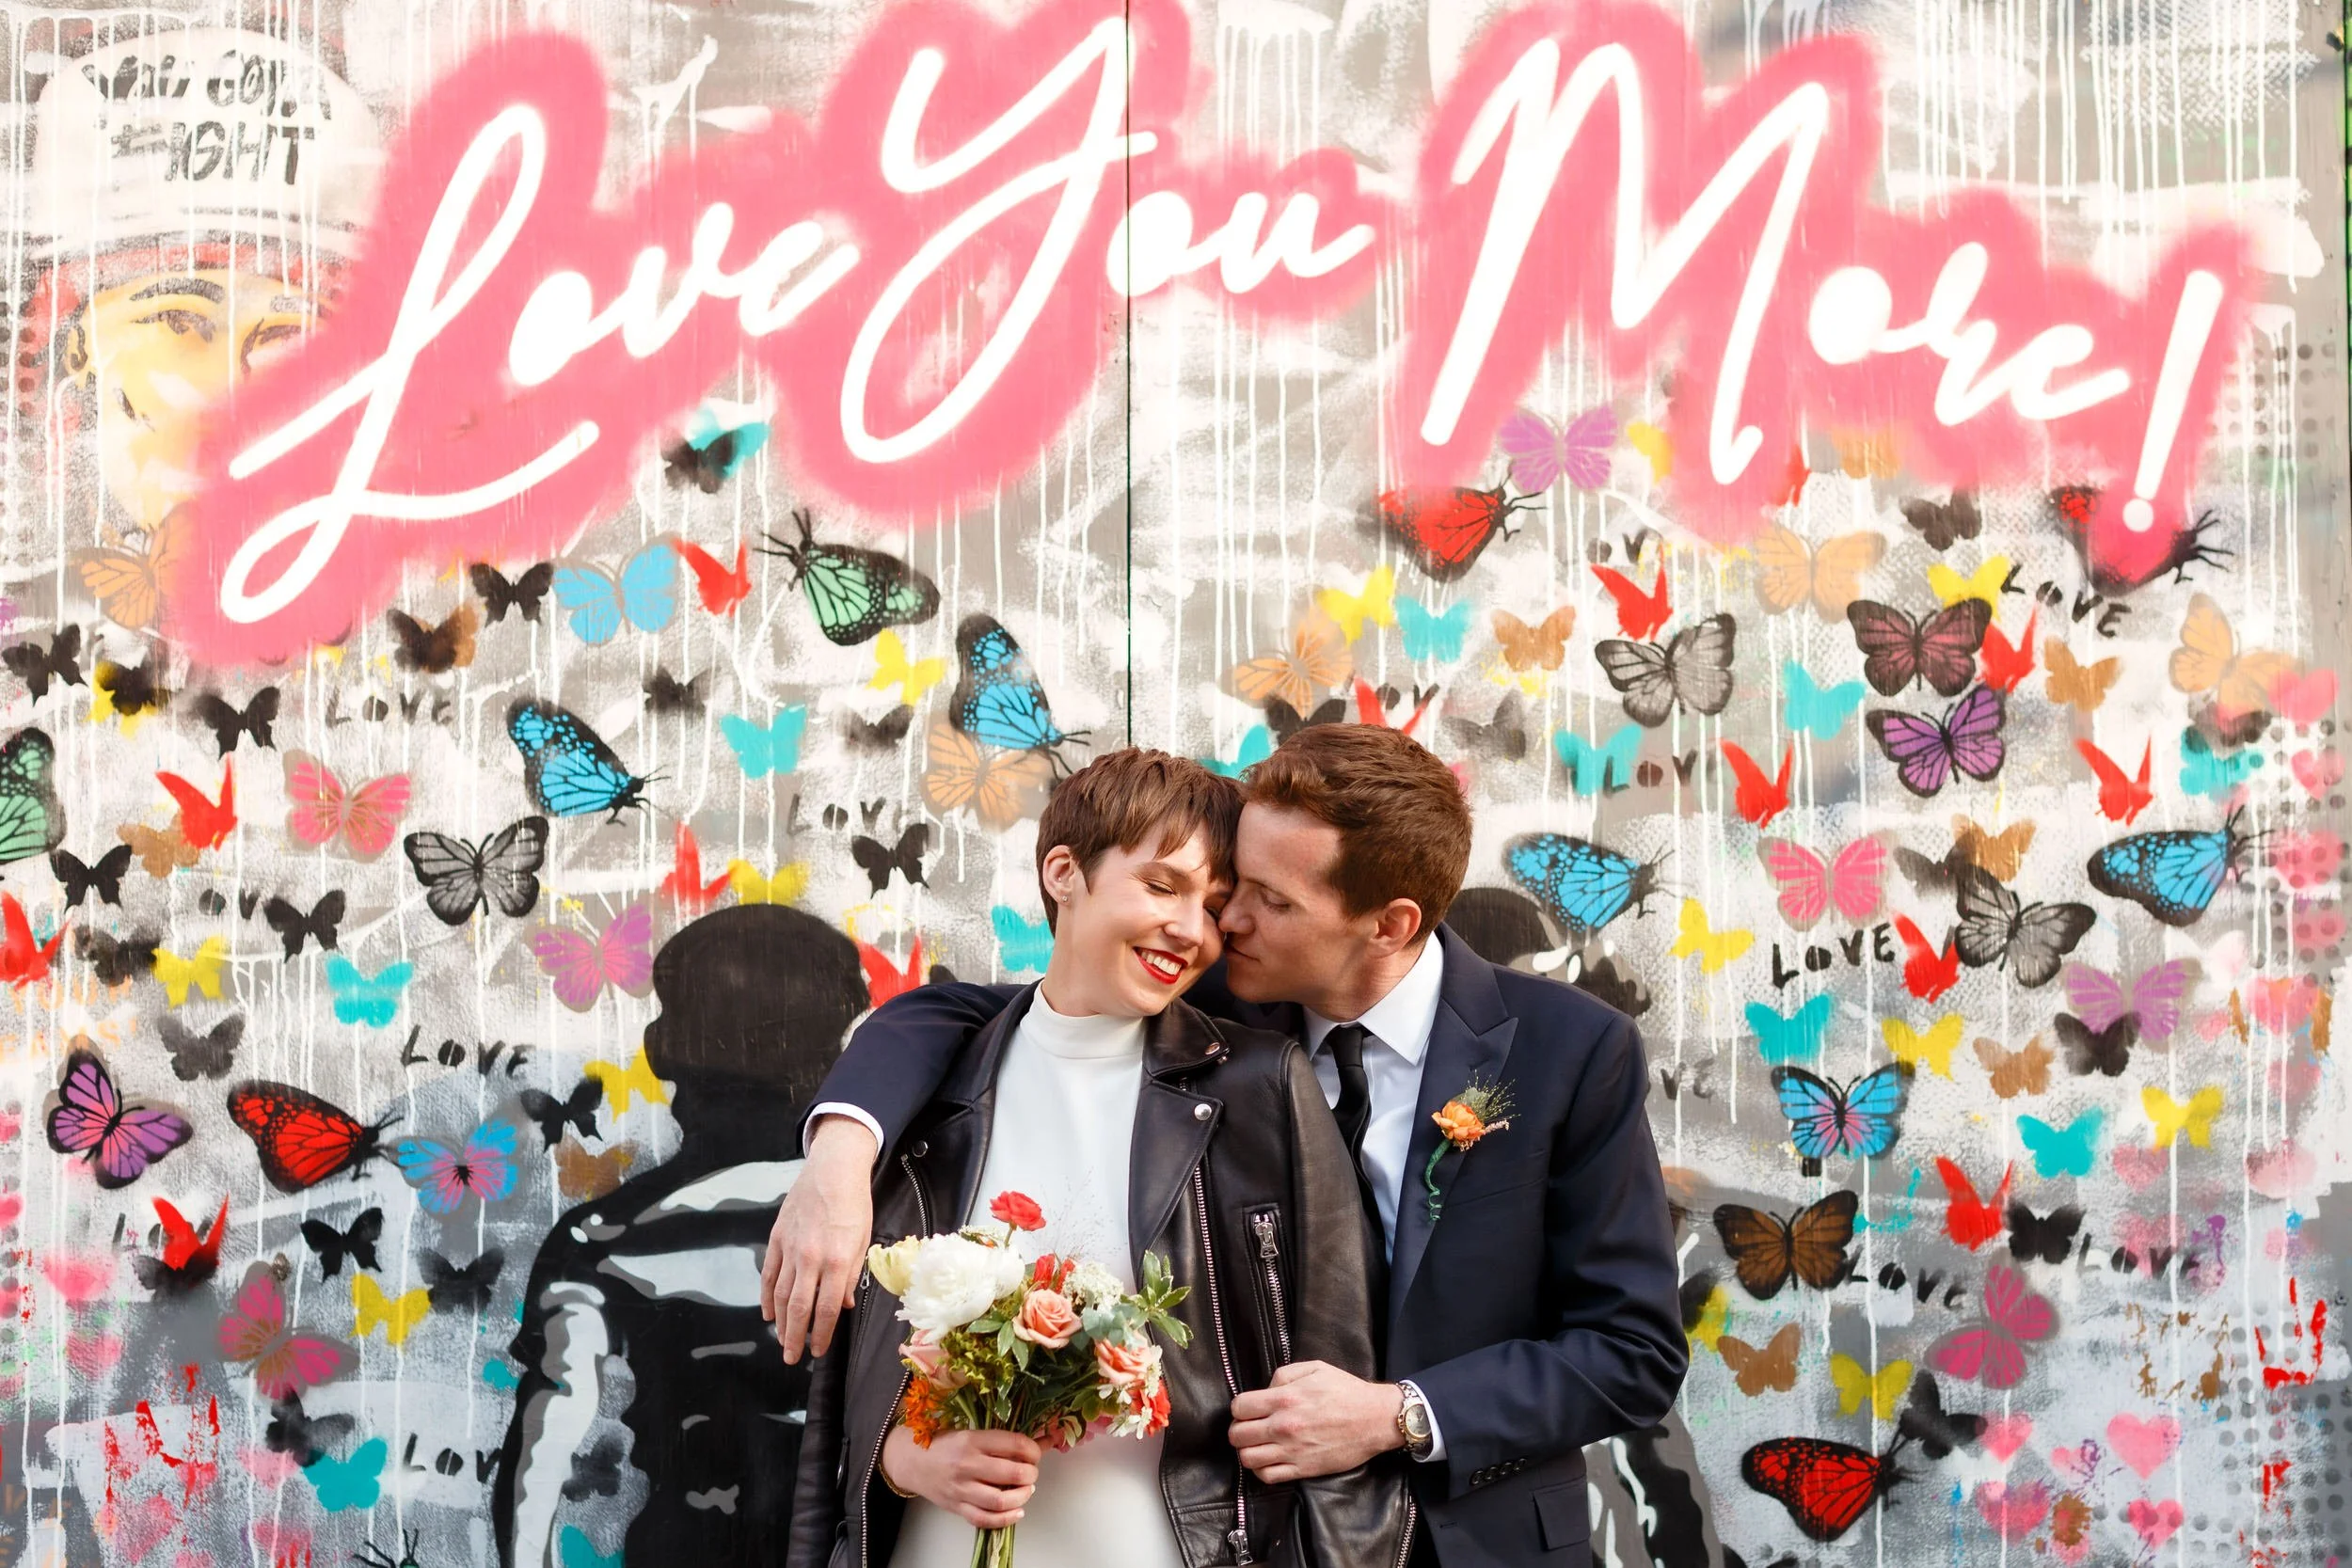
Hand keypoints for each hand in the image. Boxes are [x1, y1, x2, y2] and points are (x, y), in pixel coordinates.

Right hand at [760, 1115, 879, 1360]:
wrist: (833, 1169)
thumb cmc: (855, 1204)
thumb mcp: (863, 1240)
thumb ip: (853, 1275)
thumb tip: (843, 1306)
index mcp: (838, 1261)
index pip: (826, 1309)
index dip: (821, 1334)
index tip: (817, 1351)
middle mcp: (811, 1259)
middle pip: (799, 1308)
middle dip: (794, 1337)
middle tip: (792, 1358)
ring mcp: (790, 1249)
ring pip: (781, 1295)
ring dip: (780, 1322)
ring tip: (782, 1341)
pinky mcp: (776, 1239)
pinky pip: (769, 1274)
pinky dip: (767, 1296)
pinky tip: (768, 1313)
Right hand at [881, 1427, 1039, 1528]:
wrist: (911, 1461)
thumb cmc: (944, 1444)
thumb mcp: (972, 1434)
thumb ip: (1004, 1441)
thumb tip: (1043, 1440)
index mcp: (972, 1440)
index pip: (1015, 1445)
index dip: (1034, 1450)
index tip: (1035, 1453)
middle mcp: (967, 1465)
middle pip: (1013, 1473)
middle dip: (1031, 1474)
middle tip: (1031, 1472)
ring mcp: (961, 1489)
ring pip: (1002, 1500)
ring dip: (1023, 1496)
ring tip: (1026, 1490)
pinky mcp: (956, 1507)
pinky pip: (985, 1519)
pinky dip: (1007, 1518)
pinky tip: (1017, 1511)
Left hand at [1228, 1361, 1403, 1482]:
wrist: (1375, 1419)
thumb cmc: (1347, 1392)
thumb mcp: (1315, 1369)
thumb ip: (1283, 1374)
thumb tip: (1265, 1389)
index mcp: (1284, 1399)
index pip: (1239, 1407)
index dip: (1239, 1408)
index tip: (1248, 1409)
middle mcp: (1284, 1426)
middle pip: (1238, 1435)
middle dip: (1238, 1430)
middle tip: (1249, 1427)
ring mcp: (1292, 1450)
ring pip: (1248, 1458)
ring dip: (1247, 1451)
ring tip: (1257, 1445)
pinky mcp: (1303, 1469)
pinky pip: (1268, 1476)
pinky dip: (1261, 1470)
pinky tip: (1268, 1460)